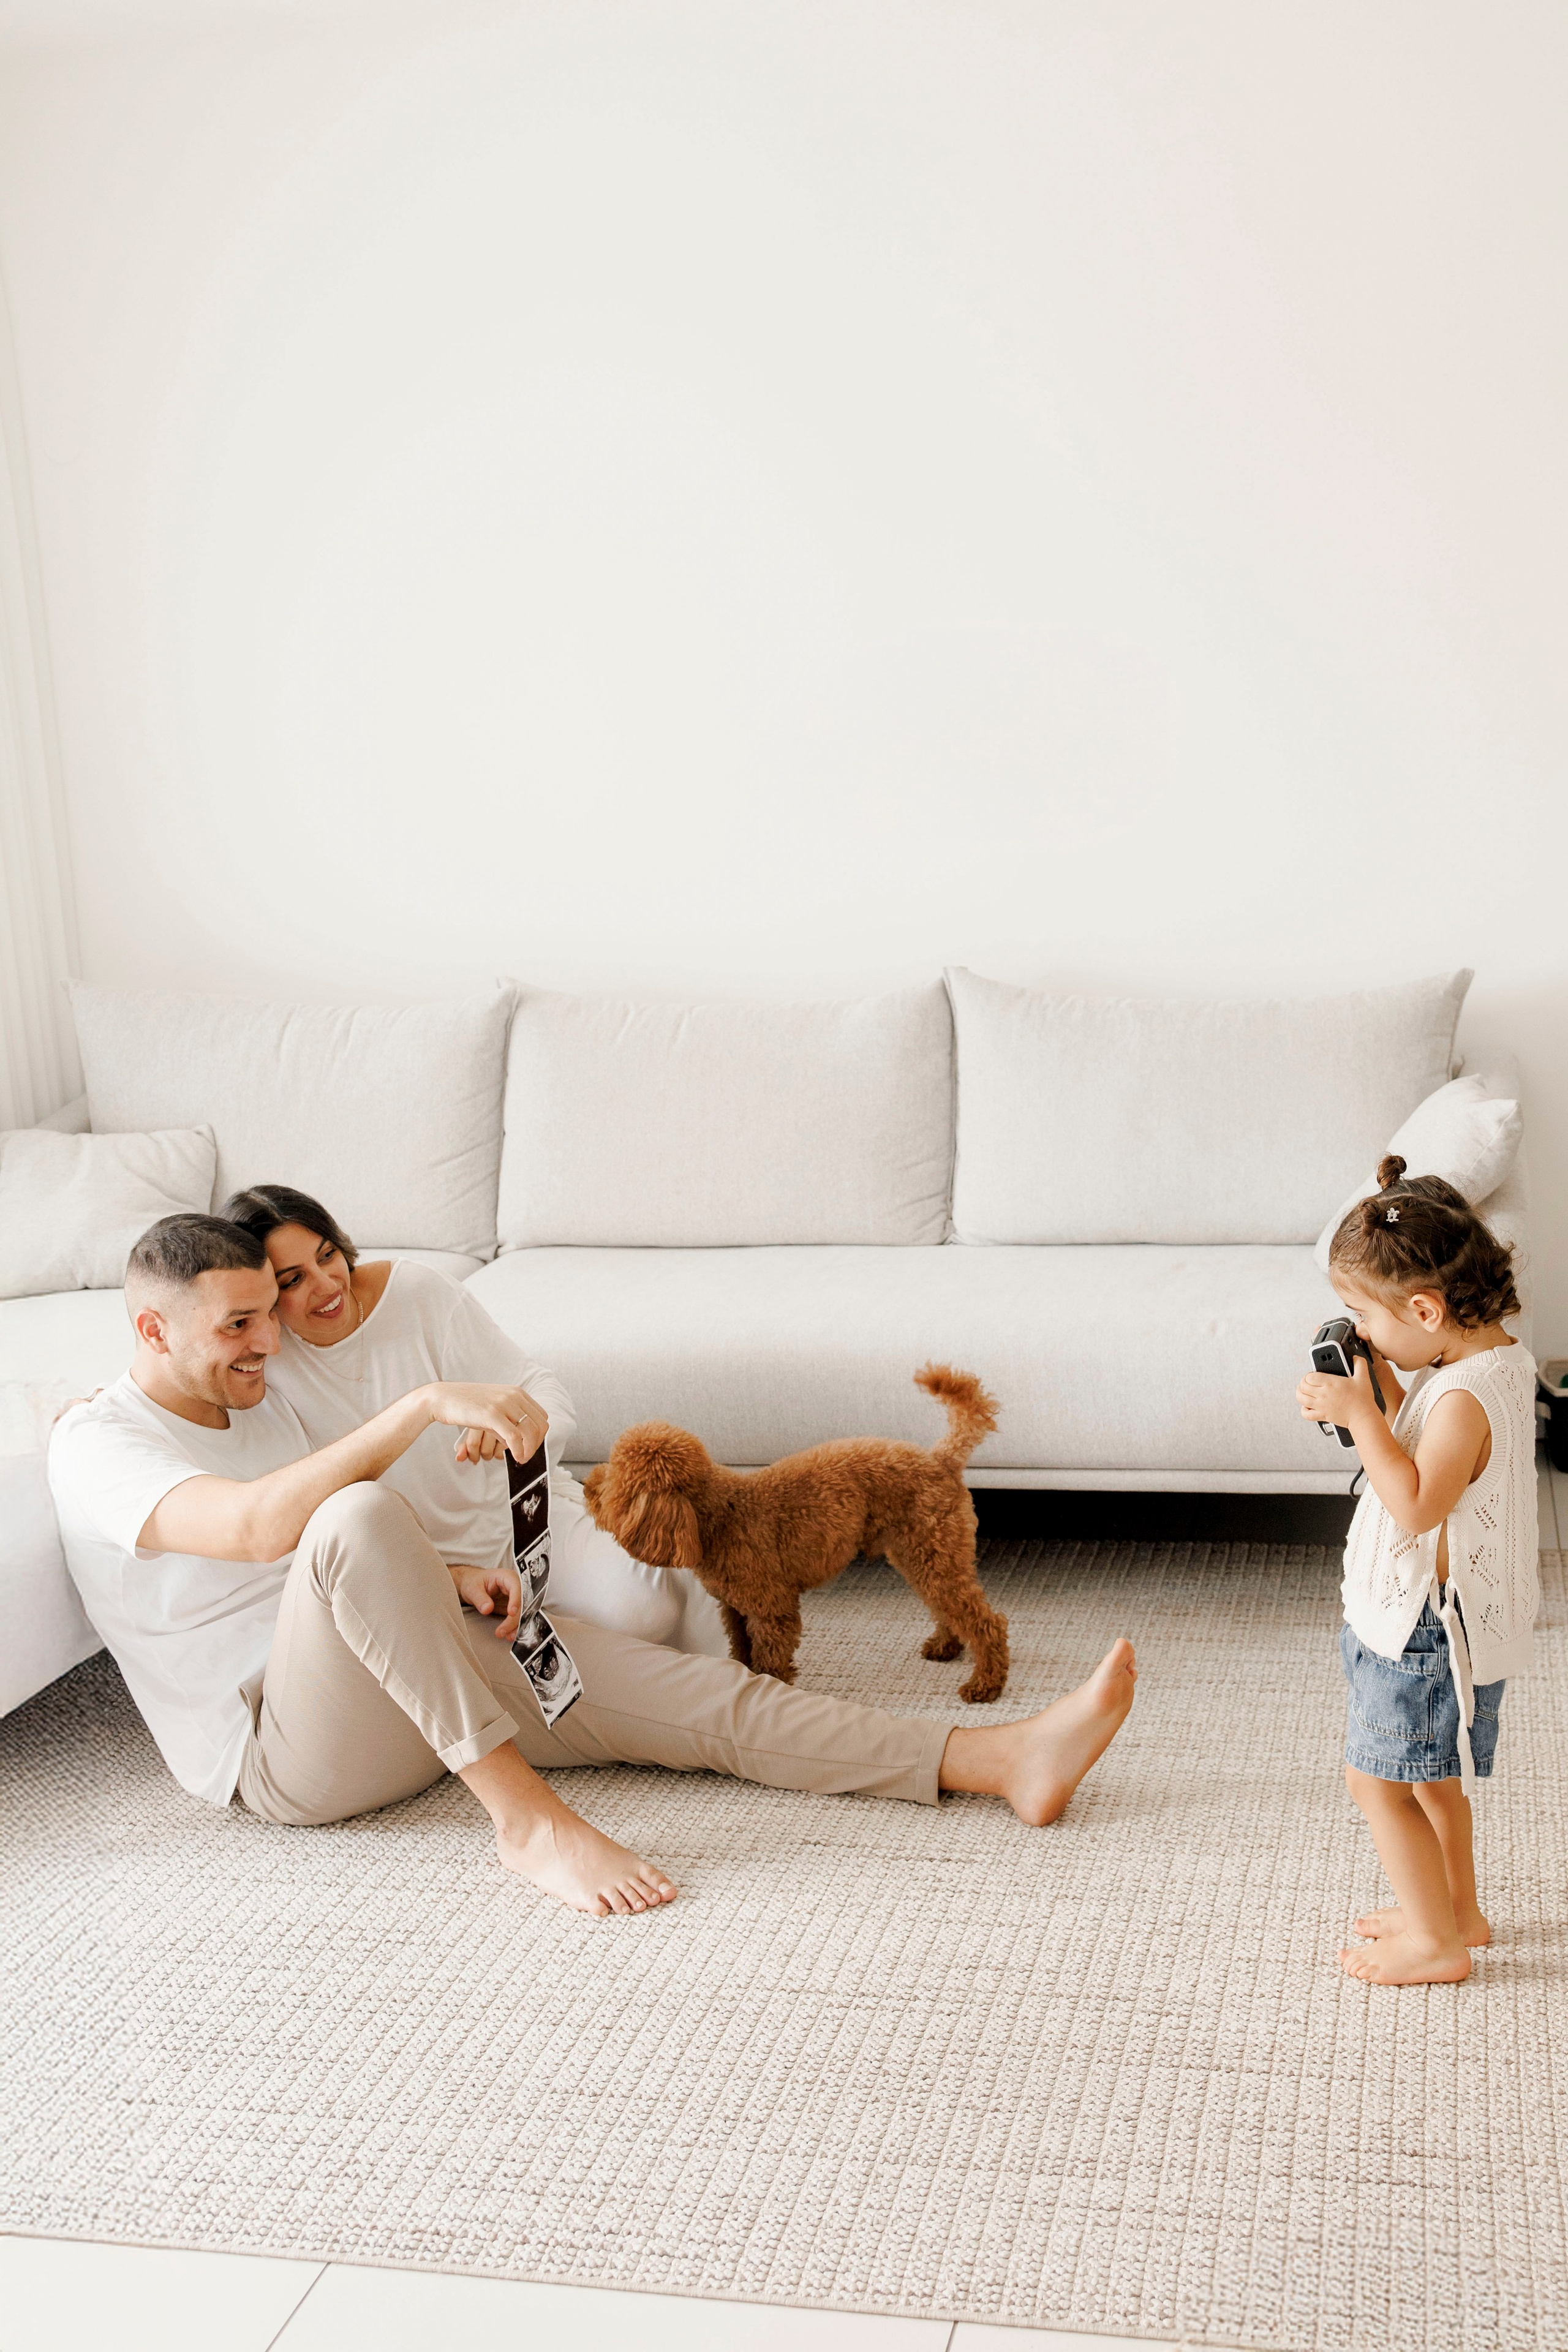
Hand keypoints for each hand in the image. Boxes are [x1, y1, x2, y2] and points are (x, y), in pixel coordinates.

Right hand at [424, 1382, 546, 1463]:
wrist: (443, 1397)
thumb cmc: (466, 1405)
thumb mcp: (493, 1408)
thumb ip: (508, 1421)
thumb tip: (518, 1442)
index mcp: (517, 1392)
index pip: (541, 1416)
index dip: (539, 1435)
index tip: (530, 1447)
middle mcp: (514, 1395)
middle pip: (540, 1424)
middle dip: (536, 1444)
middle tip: (526, 1456)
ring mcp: (504, 1403)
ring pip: (530, 1431)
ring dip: (529, 1450)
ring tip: (520, 1459)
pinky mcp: (492, 1413)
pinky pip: (514, 1436)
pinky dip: (519, 1450)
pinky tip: (516, 1457)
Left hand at [450, 1558, 523, 1641]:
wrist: (473, 1586)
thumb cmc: (473, 1582)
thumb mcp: (473, 1588)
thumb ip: (480, 1598)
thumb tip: (487, 1609)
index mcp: (507, 1577)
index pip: (516, 1586)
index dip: (516, 1599)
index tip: (511, 1612)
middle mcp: (515, 1587)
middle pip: (522, 1602)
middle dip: (515, 1618)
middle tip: (502, 1631)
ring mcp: (516, 1598)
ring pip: (523, 1612)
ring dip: (517, 1625)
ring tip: (507, 1636)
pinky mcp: (514, 1609)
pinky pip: (518, 1619)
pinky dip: (515, 1627)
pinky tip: (509, 1635)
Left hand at [1298, 1354, 1378, 1428]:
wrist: (1363, 1417)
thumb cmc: (1363, 1400)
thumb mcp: (1363, 1378)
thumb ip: (1360, 1364)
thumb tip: (1355, 1357)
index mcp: (1331, 1383)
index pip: (1309, 1377)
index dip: (1308, 1374)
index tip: (1313, 1374)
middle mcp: (1323, 1394)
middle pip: (1302, 1386)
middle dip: (1302, 1382)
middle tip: (1306, 1382)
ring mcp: (1321, 1406)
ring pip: (1301, 1399)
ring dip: (1299, 1394)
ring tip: (1302, 1391)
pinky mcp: (1323, 1416)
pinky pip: (1306, 1414)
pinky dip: (1304, 1410)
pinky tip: (1307, 1406)